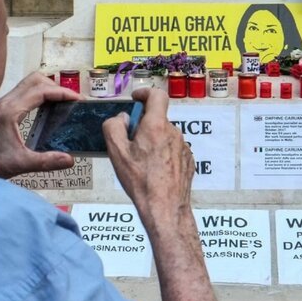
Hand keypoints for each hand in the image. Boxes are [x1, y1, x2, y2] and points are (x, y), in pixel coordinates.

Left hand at [0, 72, 80, 178]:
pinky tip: (48, 107)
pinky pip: (26, 91)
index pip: (41, 91)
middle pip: (35, 79)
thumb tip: (69, 159)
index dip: (61, 92)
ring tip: (62, 101)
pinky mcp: (4, 108)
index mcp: (10, 111)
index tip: (76, 99)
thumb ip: (46, 161)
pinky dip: (40, 93)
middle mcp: (6, 103)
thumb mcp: (21, 164)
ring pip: (30, 82)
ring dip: (48, 87)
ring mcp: (4, 103)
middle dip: (56, 87)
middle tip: (70, 100)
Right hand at [103, 87, 195, 232]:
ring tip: (141, 164)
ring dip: (152, 142)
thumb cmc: (140, 181)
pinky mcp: (188, 160)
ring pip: (164, 135)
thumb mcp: (116, 152)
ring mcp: (183, 147)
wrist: (165, 207)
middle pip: (157, 119)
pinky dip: (162, 154)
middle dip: (143, 125)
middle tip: (130, 144)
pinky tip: (154, 172)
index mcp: (156, 125)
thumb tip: (122, 118)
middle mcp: (173, 132)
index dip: (144, 93)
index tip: (136, 99)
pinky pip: (172, 149)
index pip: (156, 95)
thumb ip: (113, 126)